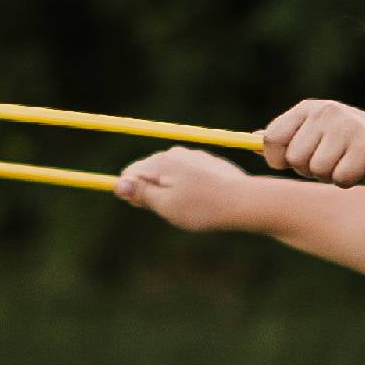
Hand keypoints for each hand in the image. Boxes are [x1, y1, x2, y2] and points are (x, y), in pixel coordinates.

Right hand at [114, 145, 263, 232]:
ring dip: (171, 191)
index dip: (132, 192)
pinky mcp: (209, 163)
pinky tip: (202, 201)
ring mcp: (194, 156)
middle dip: (152, 192)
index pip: (131, 173)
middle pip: (150, 172)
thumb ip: (141, 193)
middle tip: (170, 210)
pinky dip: (188, 188)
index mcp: (161, 162)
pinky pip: (188, 175)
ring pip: (170, 175)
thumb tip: (120, 184)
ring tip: (189, 208)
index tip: (146, 207)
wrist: (244, 201)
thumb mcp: (165, 205)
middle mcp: (176, 153)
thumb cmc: (202, 207)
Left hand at [260, 97, 364, 187]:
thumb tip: (249, 141)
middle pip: (294, 159)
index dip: (276, 158)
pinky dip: (350, 181)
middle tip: (331, 160)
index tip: (287, 164)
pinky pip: (341, 178)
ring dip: (331, 175)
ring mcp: (347, 127)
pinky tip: (362, 168)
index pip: (272, 138)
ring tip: (347, 162)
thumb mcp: (314, 137)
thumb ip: (285, 139)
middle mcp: (326, 112)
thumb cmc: (349, 148)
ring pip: (317, 170)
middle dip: (309, 169)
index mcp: (309, 109)